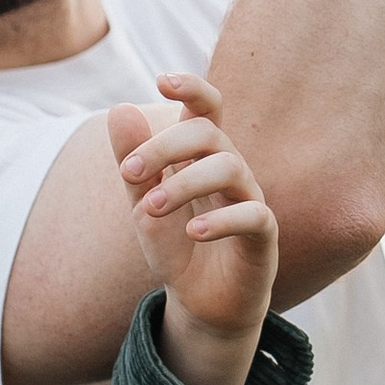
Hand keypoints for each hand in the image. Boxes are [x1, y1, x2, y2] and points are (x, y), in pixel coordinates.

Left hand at [108, 72, 277, 384]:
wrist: (200, 304)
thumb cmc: (177, 247)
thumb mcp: (144, 204)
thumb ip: (133, 162)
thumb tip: (119, 108)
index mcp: (202, 157)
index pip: (207, 107)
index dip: (192, 87)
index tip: (161, 81)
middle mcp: (230, 169)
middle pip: (208, 132)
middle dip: (163, 146)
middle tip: (128, 173)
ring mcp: (250, 200)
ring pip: (229, 166)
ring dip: (183, 183)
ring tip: (150, 210)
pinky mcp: (264, 236)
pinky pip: (254, 214)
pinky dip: (222, 219)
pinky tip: (193, 232)